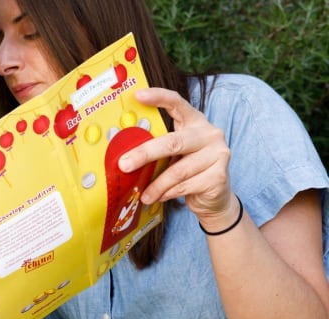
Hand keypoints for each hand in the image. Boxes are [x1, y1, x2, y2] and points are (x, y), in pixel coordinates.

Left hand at [119, 87, 236, 228]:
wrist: (214, 198)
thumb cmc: (188, 172)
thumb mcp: (174, 155)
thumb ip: (158, 150)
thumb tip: (124, 158)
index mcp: (195, 122)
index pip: (177, 103)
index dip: (158, 97)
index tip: (138, 95)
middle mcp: (210, 134)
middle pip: (172, 142)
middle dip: (144, 154)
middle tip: (124, 165)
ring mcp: (218, 154)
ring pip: (178, 170)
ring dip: (156, 185)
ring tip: (143, 195)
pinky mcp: (219, 176)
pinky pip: (185, 185)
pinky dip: (168, 193)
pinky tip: (159, 197)